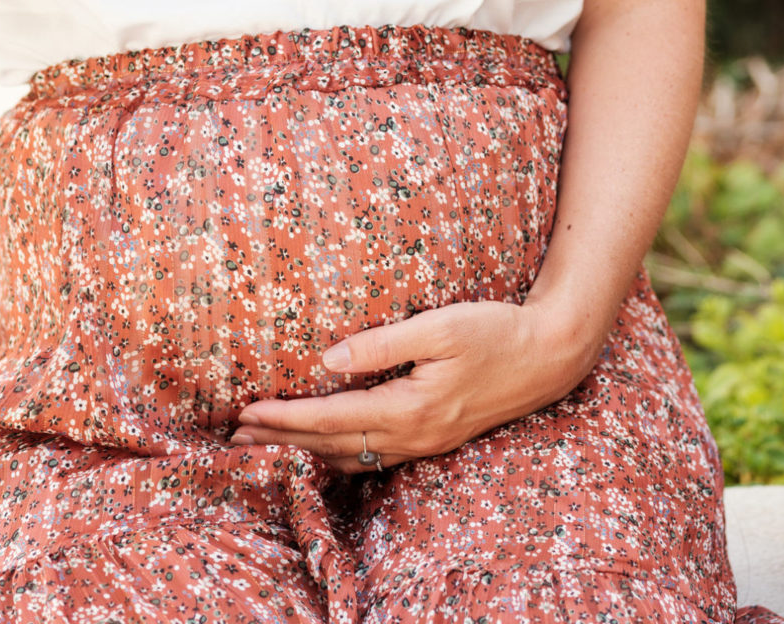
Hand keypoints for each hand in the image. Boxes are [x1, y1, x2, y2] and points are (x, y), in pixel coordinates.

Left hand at [230, 298, 599, 473]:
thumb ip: (382, 343)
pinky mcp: (433, 437)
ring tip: (265, 442)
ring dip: (304, 450)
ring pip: (350, 456)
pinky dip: (337, 453)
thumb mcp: (439, 326)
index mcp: (410, 408)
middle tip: (235, 436)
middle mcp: (413, 435)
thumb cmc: (494, 331)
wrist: (548, 357)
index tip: (246, 413)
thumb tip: (328, 359)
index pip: (331, 417)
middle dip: (282, 441)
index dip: (285, 418)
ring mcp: (425, 442)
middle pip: (332, 445)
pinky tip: (322, 446)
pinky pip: (374, 456)